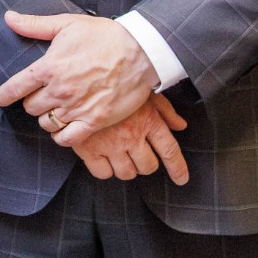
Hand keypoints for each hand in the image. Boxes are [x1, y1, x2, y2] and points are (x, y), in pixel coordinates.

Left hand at [0, 12, 158, 148]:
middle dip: (33, 101)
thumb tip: (8, 18)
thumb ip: (35, 24)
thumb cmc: (105, 36)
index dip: (4, 95)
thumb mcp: (67, 24)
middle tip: (41, 95)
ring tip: (55, 109)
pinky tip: (64, 128)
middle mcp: (59, 91)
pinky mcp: (95, 121)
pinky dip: (62, 136)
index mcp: (49, 67)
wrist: (141, 52)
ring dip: (47, 117)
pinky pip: (67, 139)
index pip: (14, 88)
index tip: (0, 98)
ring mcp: (77, 108)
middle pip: (31, 107)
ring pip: (47, 123)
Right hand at [68, 93, 190, 184]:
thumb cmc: (113, 82)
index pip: (169, 151)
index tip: (181, 179)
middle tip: (137, 154)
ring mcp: (110, 144)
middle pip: (148, 166)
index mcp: (148, 120)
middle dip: (145, 164)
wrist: (77, 78)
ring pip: (127, 173)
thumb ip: (165, 110)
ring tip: (119, 155)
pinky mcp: (88, 148)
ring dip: (126, 168)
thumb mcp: (144, 90)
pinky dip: (105, 169)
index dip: (177, 168)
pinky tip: (103, 157)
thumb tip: (180, 126)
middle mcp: (132, 135)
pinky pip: (103, 173)